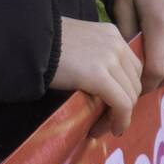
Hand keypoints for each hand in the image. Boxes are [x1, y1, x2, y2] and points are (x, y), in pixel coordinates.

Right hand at [52, 17, 142, 135]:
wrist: (28, 42)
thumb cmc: (45, 45)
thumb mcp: (79, 43)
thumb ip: (96, 57)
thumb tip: (105, 87)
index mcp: (112, 34)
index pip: (133, 68)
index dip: (126, 91)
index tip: (113, 107)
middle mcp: (116, 44)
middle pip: (135, 83)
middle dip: (124, 106)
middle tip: (106, 121)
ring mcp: (110, 58)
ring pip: (130, 97)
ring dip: (119, 117)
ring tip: (100, 127)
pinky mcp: (99, 75)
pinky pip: (121, 104)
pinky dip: (119, 121)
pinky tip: (106, 129)